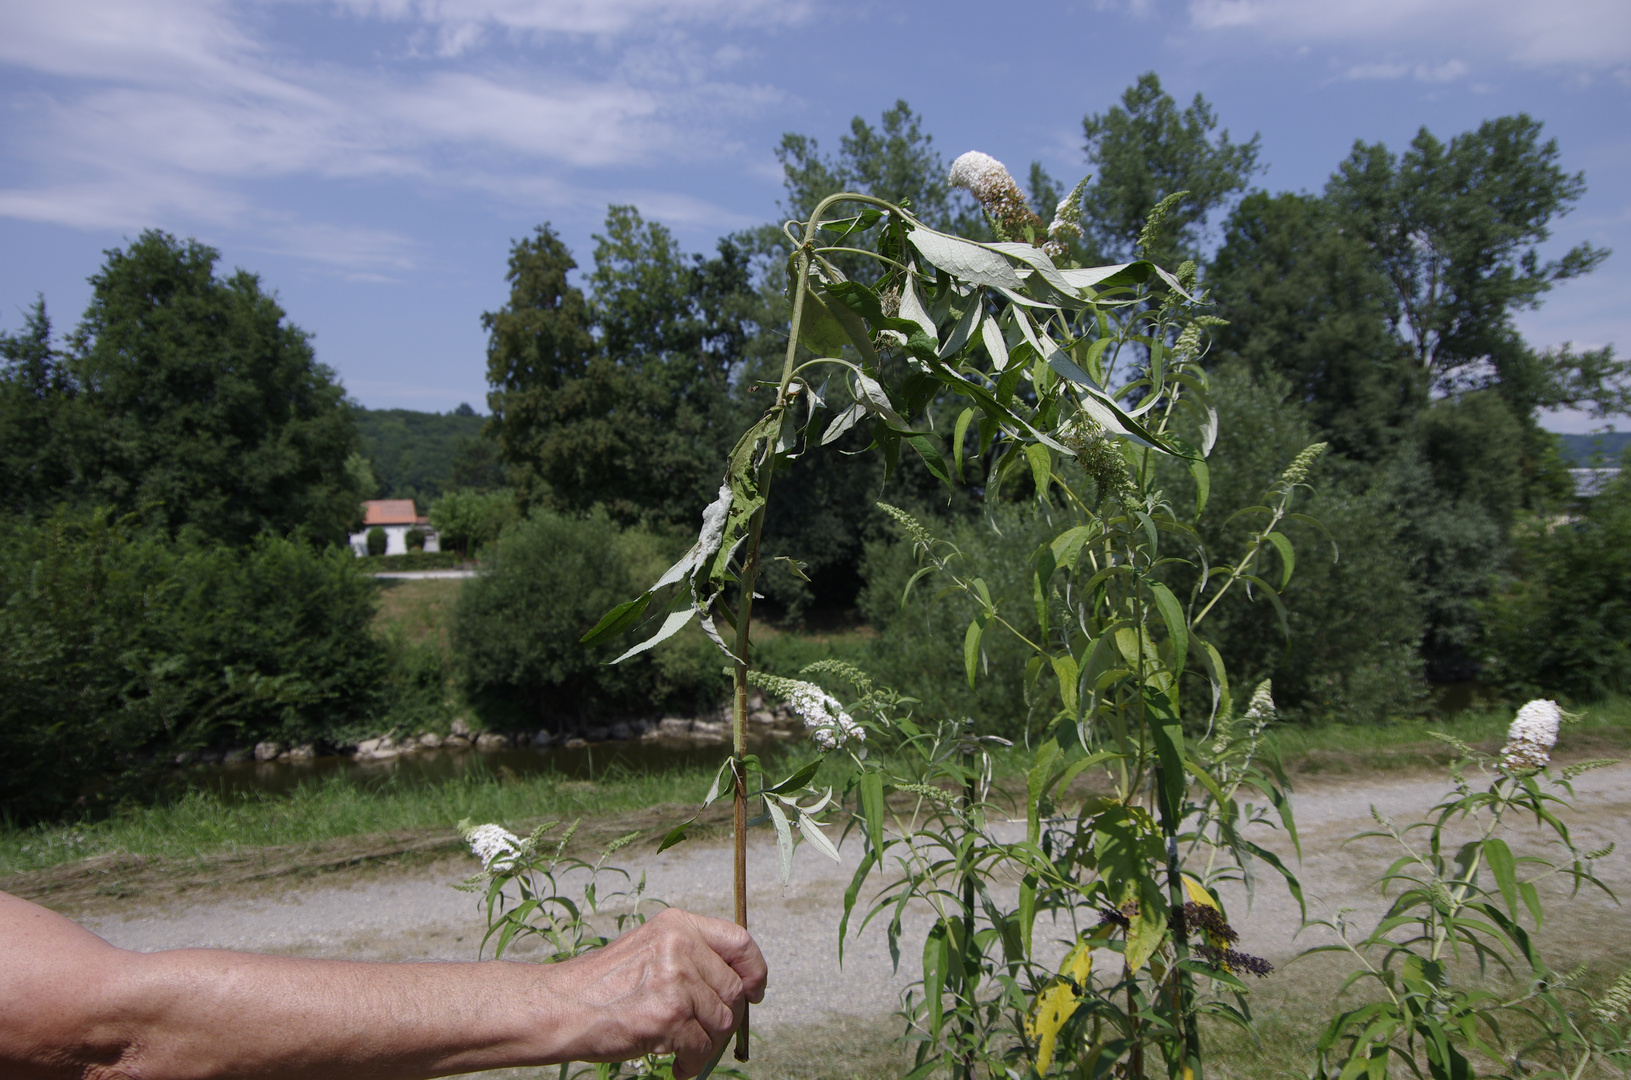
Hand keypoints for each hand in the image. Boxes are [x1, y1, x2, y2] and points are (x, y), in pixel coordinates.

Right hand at [541, 908, 766, 1078]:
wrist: (561, 1007)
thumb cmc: (602, 985)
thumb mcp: (648, 948)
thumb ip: (690, 956)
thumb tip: (738, 985)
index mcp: (677, 925)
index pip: (740, 941)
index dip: (754, 969)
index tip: (755, 990)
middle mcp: (680, 947)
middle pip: (733, 990)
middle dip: (723, 1018)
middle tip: (701, 1032)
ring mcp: (676, 981)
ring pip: (721, 1022)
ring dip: (706, 1043)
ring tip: (681, 1048)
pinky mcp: (669, 1017)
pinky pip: (701, 1048)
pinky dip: (691, 1062)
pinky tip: (675, 1062)